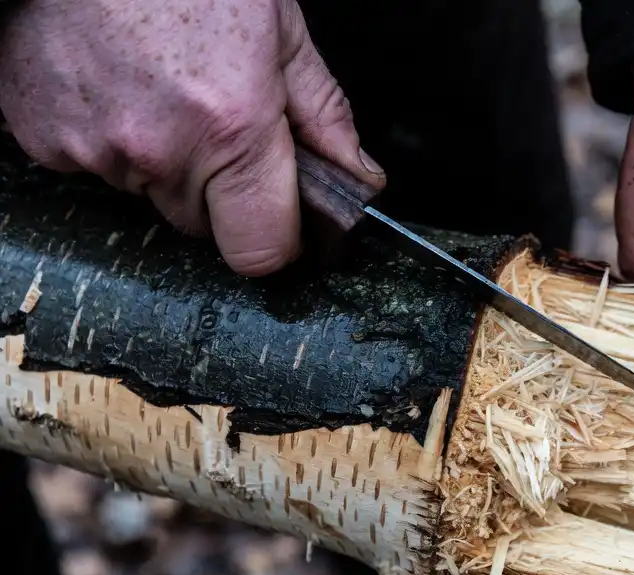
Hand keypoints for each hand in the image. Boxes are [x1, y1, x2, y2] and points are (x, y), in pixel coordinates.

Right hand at [0, 0, 383, 274]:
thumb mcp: (281, 30)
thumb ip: (323, 115)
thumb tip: (357, 176)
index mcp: (232, 128)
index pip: (261, 251)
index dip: (277, 239)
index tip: (281, 219)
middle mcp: (160, 150)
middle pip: (203, 223)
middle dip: (217, 187)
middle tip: (212, 117)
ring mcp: (94, 148)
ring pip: (148, 193)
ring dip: (159, 159)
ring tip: (158, 87)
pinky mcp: (43, 138)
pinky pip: (91, 167)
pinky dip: (106, 137)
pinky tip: (116, 84)